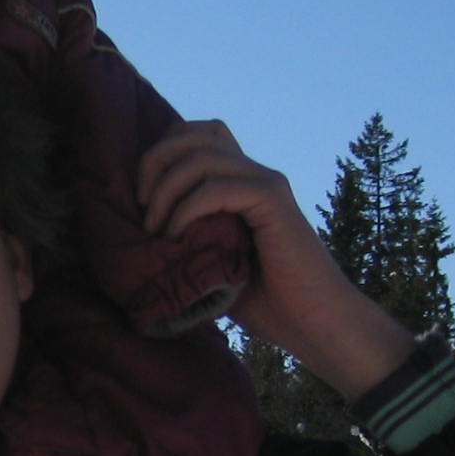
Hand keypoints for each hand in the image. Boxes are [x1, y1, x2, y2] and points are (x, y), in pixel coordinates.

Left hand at [133, 120, 415, 399]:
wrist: (313, 322)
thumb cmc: (265, 301)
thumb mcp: (211, 262)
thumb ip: (187, 237)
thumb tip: (141, 235)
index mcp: (240, 181)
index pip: (195, 135)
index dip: (161, 154)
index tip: (142, 198)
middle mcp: (253, 172)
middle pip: (193, 133)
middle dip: (155, 161)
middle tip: (141, 206)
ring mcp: (265, 183)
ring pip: (201, 155)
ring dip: (166, 188)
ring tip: (155, 228)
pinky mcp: (273, 200)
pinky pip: (217, 187)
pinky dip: (187, 208)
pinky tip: (176, 236)